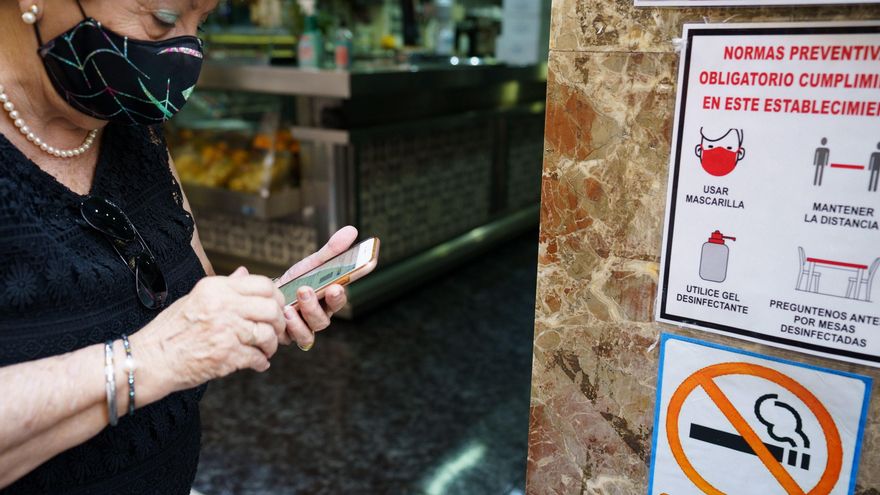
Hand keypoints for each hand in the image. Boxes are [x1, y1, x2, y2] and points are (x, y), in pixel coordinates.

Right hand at [132, 268, 286, 393]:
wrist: (150, 360)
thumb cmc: (170, 331)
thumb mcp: (195, 298)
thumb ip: (224, 286)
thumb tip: (245, 273)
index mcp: (215, 288)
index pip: (263, 284)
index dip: (276, 297)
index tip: (277, 308)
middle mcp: (223, 306)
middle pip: (271, 309)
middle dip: (279, 322)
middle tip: (277, 331)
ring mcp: (226, 331)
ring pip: (268, 335)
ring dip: (271, 345)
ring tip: (265, 350)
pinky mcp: (226, 355)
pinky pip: (257, 358)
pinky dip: (261, 363)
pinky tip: (257, 363)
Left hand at [275, 226, 357, 349]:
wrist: (267, 295)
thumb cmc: (295, 281)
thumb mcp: (311, 264)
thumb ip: (331, 250)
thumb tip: (352, 230)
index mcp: (327, 300)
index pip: (338, 300)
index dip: (339, 296)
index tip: (336, 286)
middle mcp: (318, 318)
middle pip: (323, 320)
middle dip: (316, 307)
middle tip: (306, 290)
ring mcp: (303, 329)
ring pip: (309, 332)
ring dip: (298, 319)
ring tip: (290, 305)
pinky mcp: (288, 337)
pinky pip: (291, 338)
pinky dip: (288, 327)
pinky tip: (281, 312)